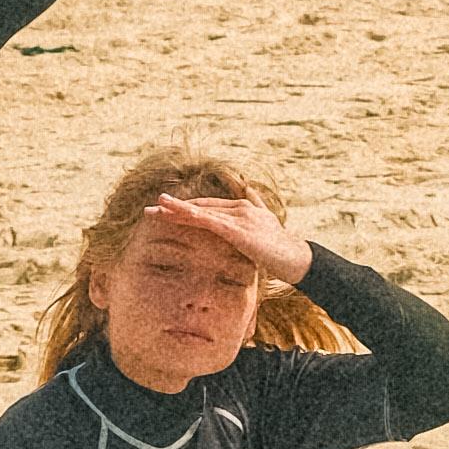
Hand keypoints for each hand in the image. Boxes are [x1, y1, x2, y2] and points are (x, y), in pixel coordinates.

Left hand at [164, 188, 313, 292]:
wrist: (297, 258)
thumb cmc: (282, 249)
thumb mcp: (268, 225)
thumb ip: (257, 205)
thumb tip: (250, 190)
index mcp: (244, 208)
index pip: (209, 207)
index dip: (187, 207)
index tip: (167, 210)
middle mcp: (240, 208)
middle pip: (201, 206)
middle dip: (174, 208)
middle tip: (151, 209)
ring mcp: (240, 217)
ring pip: (202, 212)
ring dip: (177, 210)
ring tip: (156, 207)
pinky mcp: (238, 230)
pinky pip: (210, 222)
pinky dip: (192, 216)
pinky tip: (178, 214)